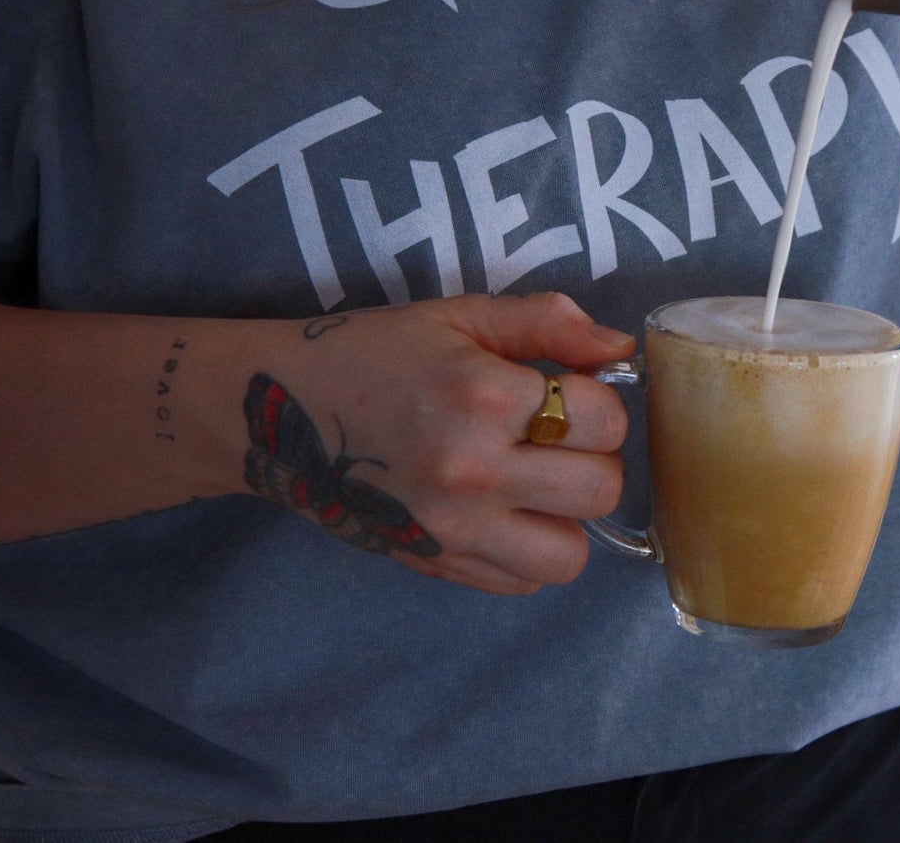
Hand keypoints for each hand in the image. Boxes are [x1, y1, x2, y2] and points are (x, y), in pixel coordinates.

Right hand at [241, 292, 634, 595]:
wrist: (279, 410)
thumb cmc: (375, 351)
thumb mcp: (459, 316)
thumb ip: (547, 323)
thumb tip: (621, 349)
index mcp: (483, 395)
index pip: (604, 418)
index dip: (596, 398)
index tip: (565, 388)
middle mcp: (473, 471)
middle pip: (600, 489)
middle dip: (592, 455)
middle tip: (555, 435)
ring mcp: (453, 529)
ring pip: (569, 555)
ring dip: (566, 516)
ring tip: (534, 480)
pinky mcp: (435, 564)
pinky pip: (521, 583)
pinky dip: (526, 550)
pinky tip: (501, 509)